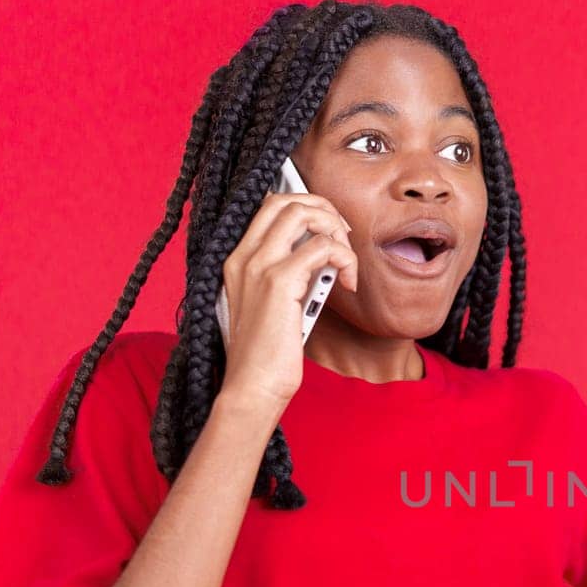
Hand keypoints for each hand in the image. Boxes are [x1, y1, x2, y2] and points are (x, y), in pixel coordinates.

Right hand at [217, 191, 358, 410]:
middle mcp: (243, 256)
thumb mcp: (272, 305)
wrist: (253, 386)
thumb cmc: (266, 354)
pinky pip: (322, 248)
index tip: (330, 232)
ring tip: (346, 261)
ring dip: (335, 230)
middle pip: (285, 200)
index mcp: (237, 260)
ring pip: (301, 213)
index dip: (306, 208)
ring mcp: (258, 266)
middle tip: (344, 238)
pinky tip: (348, 283)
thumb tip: (320, 255)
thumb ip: (286, 276)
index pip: (269, 206)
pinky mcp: (279, 283)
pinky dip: (345, 259)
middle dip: (324, 209)